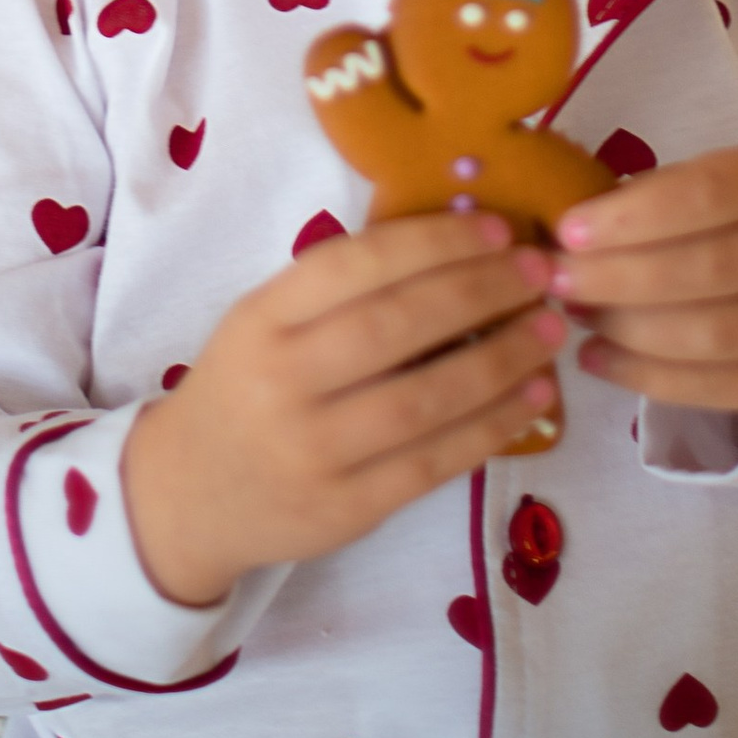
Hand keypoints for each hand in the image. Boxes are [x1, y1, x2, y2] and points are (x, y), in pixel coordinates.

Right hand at [122, 211, 563, 608]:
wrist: (189, 495)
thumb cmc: (245, 386)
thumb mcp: (265, 322)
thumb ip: (338, 290)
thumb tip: (454, 244)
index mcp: (262, 319)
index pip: (354, 266)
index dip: (432, 242)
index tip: (496, 227)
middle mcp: (283, 382)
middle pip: (396, 327)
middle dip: (480, 292)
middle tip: (540, 272)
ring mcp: (314, 452)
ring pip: (424, 400)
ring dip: (500, 361)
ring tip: (548, 332)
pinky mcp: (346, 510)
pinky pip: (432, 463)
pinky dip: (490, 428)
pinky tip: (531, 399)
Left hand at [548, 147, 737, 415]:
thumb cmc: (724, 221)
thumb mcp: (692, 186)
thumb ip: (642, 203)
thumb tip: (565, 236)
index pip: (705, 194)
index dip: (631, 216)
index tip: (567, 232)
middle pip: (709, 269)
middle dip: (620, 279)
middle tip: (558, 283)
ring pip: (715, 335)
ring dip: (629, 331)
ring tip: (576, 318)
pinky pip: (723, 390)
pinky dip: (648, 380)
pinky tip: (597, 360)